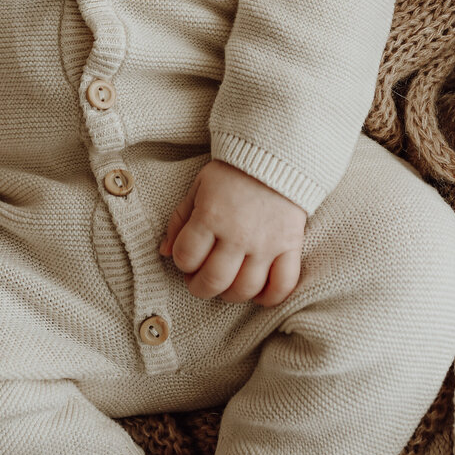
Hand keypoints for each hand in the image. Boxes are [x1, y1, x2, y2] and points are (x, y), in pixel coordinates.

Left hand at [160, 159, 305, 306]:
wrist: (277, 156)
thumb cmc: (233, 173)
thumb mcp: (199, 187)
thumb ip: (180, 219)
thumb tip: (164, 252)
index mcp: (211, 216)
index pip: (186, 257)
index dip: (182, 262)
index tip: (187, 257)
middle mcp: (238, 233)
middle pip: (214, 280)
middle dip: (200, 287)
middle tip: (200, 281)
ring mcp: (266, 243)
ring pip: (245, 288)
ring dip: (230, 294)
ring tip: (227, 285)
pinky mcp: (290, 246)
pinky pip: (283, 285)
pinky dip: (270, 297)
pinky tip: (258, 293)